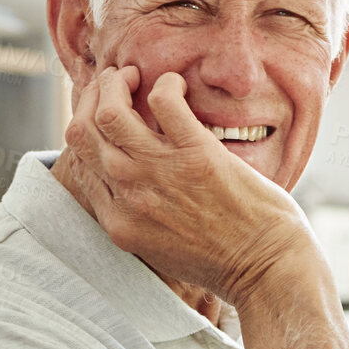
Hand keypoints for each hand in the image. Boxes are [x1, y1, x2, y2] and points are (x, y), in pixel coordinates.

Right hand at [56, 65, 318, 304]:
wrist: (267, 270)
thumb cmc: (224, 260)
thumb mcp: (161, 248)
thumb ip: (138, 217)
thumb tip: (129, 184)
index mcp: (119, 222)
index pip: (80, 161)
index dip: (88, 127)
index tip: (106, 114)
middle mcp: (130, 196)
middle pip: (82, 131)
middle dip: (94, 97)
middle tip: (116, 85)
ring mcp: (160, 174)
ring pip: (110, 111)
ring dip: (117, 83)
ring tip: (135, 77)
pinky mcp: (197, 155)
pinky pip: (163, 100)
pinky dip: (165, 84)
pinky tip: (176, 86)